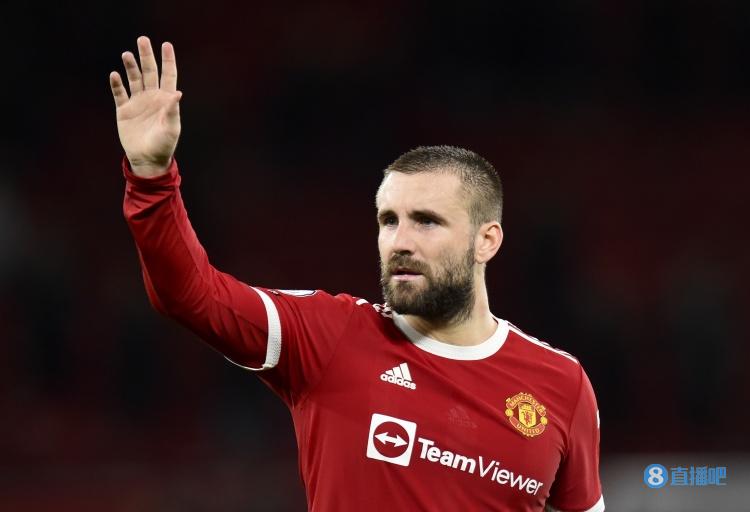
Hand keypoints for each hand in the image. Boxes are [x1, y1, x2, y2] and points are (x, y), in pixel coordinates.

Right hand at [110, 36, 181, 177]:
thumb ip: (173, 110)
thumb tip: (178, 92)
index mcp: (166, 100)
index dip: (167, 60)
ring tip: (127, 54)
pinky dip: (117, 84)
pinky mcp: (124, 111)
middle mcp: (152, 97)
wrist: (147, 160)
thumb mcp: (171, 128)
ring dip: (131, 67)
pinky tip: (115, 75)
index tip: (166, 44)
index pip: (168, 75)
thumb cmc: (164, 145)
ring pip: (134, 79)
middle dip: (146, 56)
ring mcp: (138, 103)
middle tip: (142, 39)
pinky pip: (119, 94)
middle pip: (149, 72)